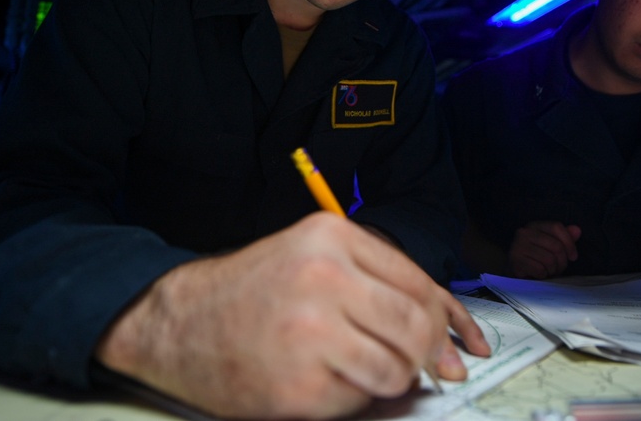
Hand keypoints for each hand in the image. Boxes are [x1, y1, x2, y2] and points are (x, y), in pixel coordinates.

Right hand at [95, 212, 489, 418]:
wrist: (179, 323)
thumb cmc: (252, 290)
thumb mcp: (313, 256)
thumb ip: (377, 281)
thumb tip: (447, 335)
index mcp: (332, 238)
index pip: (419, 283)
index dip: (448, 320)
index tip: (460, 342)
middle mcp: (323, 279)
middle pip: (415, 328)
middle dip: (427, 354)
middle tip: (420, 365)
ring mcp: (309, 334)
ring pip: (395, 370)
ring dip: (388, 379)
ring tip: (357, 367)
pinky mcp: (296, 387)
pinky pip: (356, 401)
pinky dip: (350, 397)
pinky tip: (321, 378)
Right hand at [507, 221, 581, 278]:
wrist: (516, 275)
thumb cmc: (537, 260)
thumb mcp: (553, 247)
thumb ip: (565, 237)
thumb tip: (577, 230)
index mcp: (534, 226)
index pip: (557, 227)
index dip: (569, 243)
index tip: (573, 257)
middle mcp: (524, 232)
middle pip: (556, 246)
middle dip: (562, 261)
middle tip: (558, 268)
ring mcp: (518, 246)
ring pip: (549, 260)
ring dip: (552, 270)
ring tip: (548, 272)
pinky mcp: (516, 261)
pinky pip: (540, 270)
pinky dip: (543, 276)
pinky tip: (539, 275)